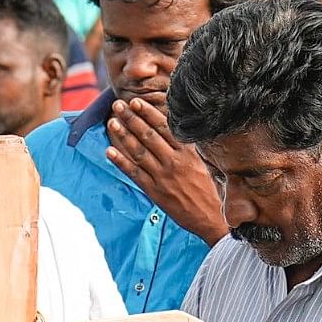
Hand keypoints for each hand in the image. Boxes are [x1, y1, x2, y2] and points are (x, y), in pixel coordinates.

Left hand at [105, 93, 226, 241]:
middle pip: (148, 135)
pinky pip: (134, 173)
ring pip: (138, 151)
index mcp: (187, 153)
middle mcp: (174, 162)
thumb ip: (186, 149)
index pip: (164, 127)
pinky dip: (120, 161)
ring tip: (112, 122)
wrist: (212, 218)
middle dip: (132, 119)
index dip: (148, 113)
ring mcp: (162, 176)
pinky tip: (109, 151)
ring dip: (123, 135)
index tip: (136, 102)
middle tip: (119, 105)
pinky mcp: (154, 191)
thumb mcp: (202, 163)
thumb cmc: (209, 191)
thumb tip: (174, 132)